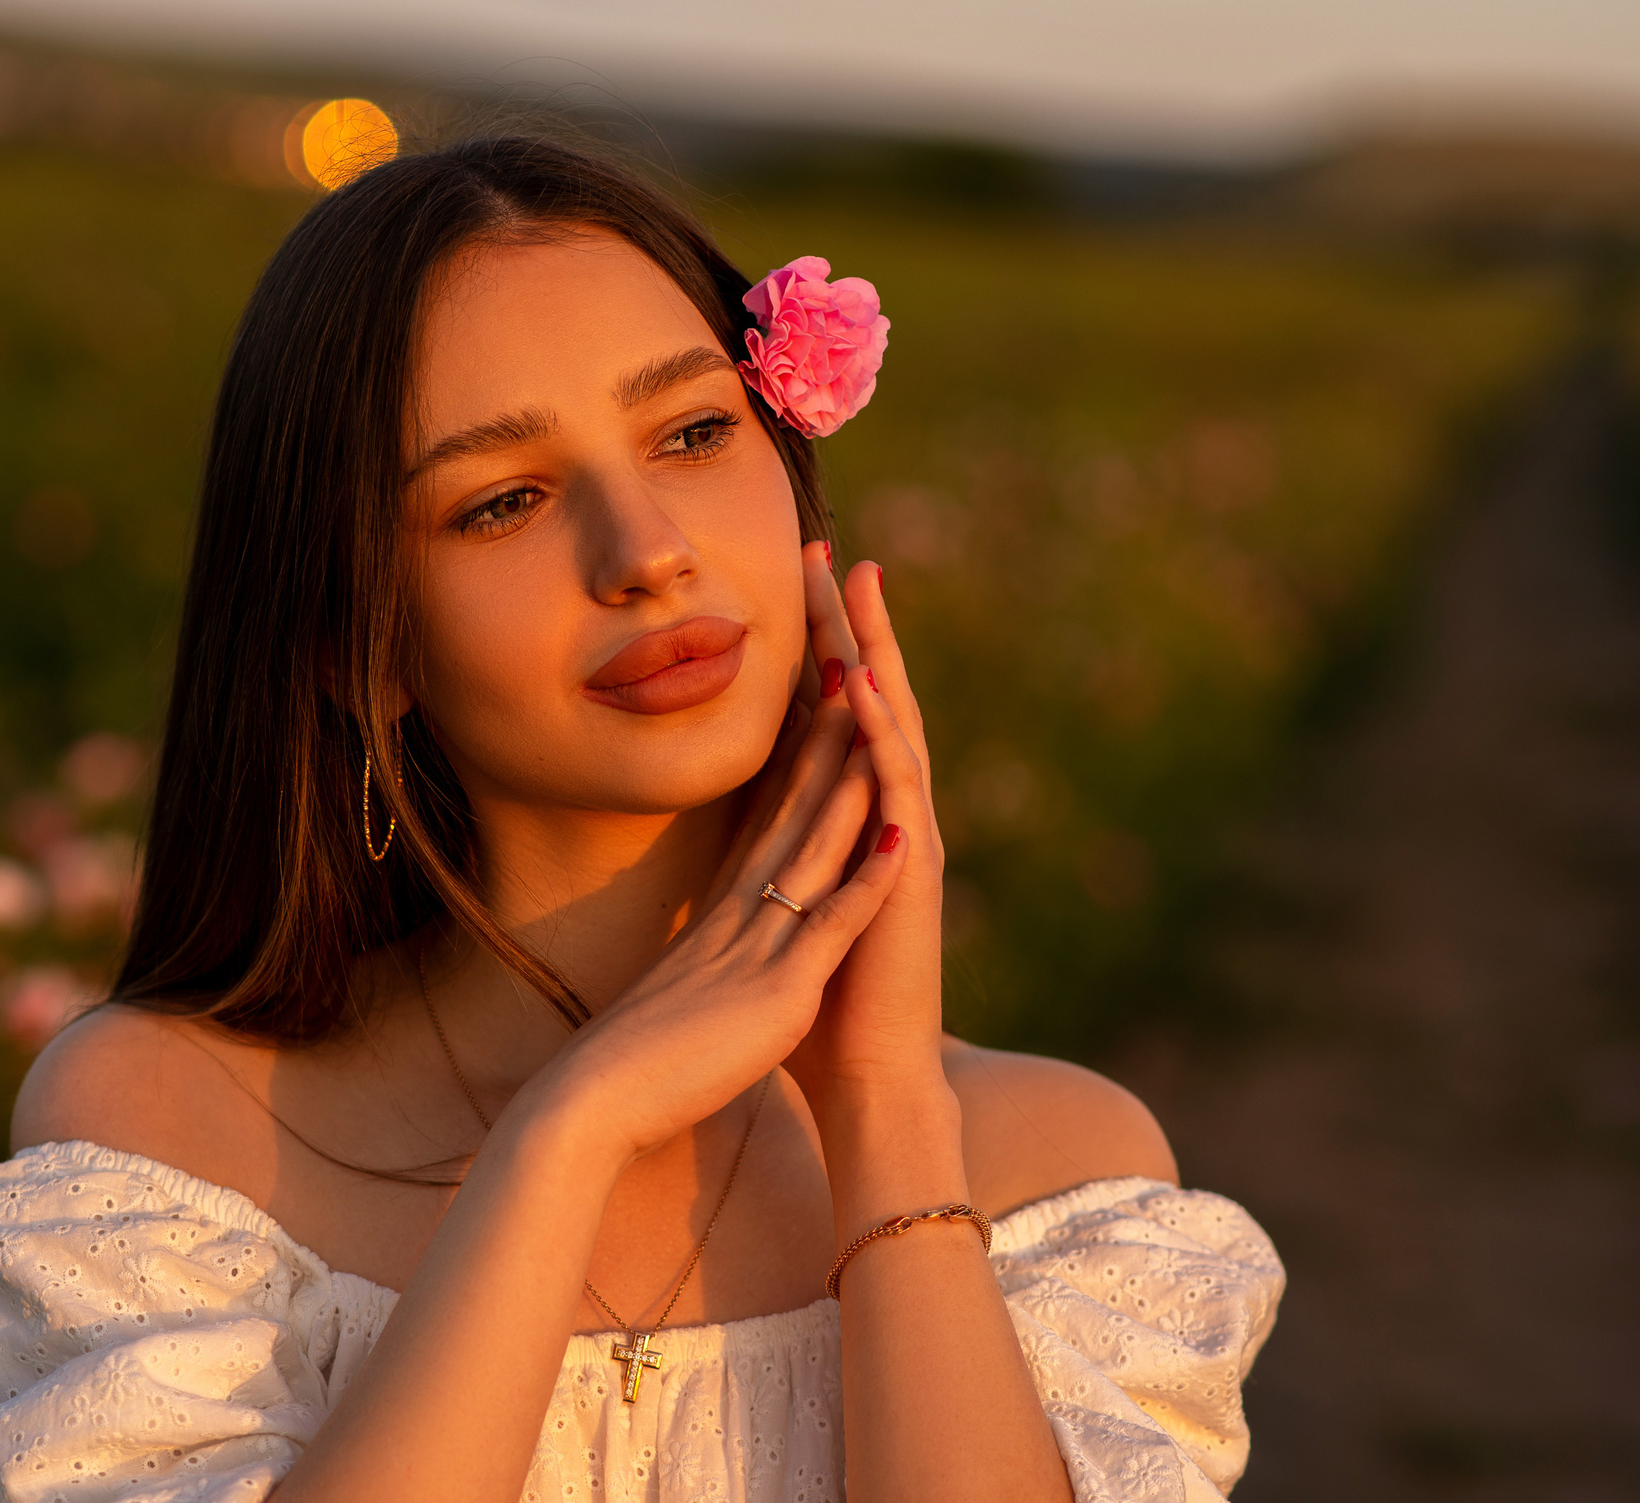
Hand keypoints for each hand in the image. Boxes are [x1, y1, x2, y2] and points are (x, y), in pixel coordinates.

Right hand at [518, 632, 914, 1164]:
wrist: (592, 1104)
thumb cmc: (630, 1060)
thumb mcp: (674, 987)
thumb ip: (700, 957)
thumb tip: (703, 946)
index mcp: (724, 911)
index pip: (770, 812)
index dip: (799, 750)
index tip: (822, 691)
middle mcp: (742, 910)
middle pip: (793, 804)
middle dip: (826, 731)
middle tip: (852, 654)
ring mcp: (760, 944)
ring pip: (817, 845)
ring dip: (854, 778)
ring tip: (884, 715)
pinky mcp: (779, 990)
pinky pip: (831, 925)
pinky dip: (868, 882)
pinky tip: (903, 841)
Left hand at [777, 548, 949, 1109]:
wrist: (870, 1084)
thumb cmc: (821, 1017)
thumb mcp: (779, 922)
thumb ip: (771, 877)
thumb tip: (733, 852)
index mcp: (850, 831)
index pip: (833, 722)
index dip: (817, 654)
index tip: (797, 588)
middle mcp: (884, 826)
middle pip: (869, 705)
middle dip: (852, 629)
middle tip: (835, 554)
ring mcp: (903, 846)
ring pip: (891, 729)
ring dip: (877, 658)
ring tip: (861, 592)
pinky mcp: (906, 879)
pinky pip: (894, 794)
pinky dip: (881, 740)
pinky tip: (867, 692)